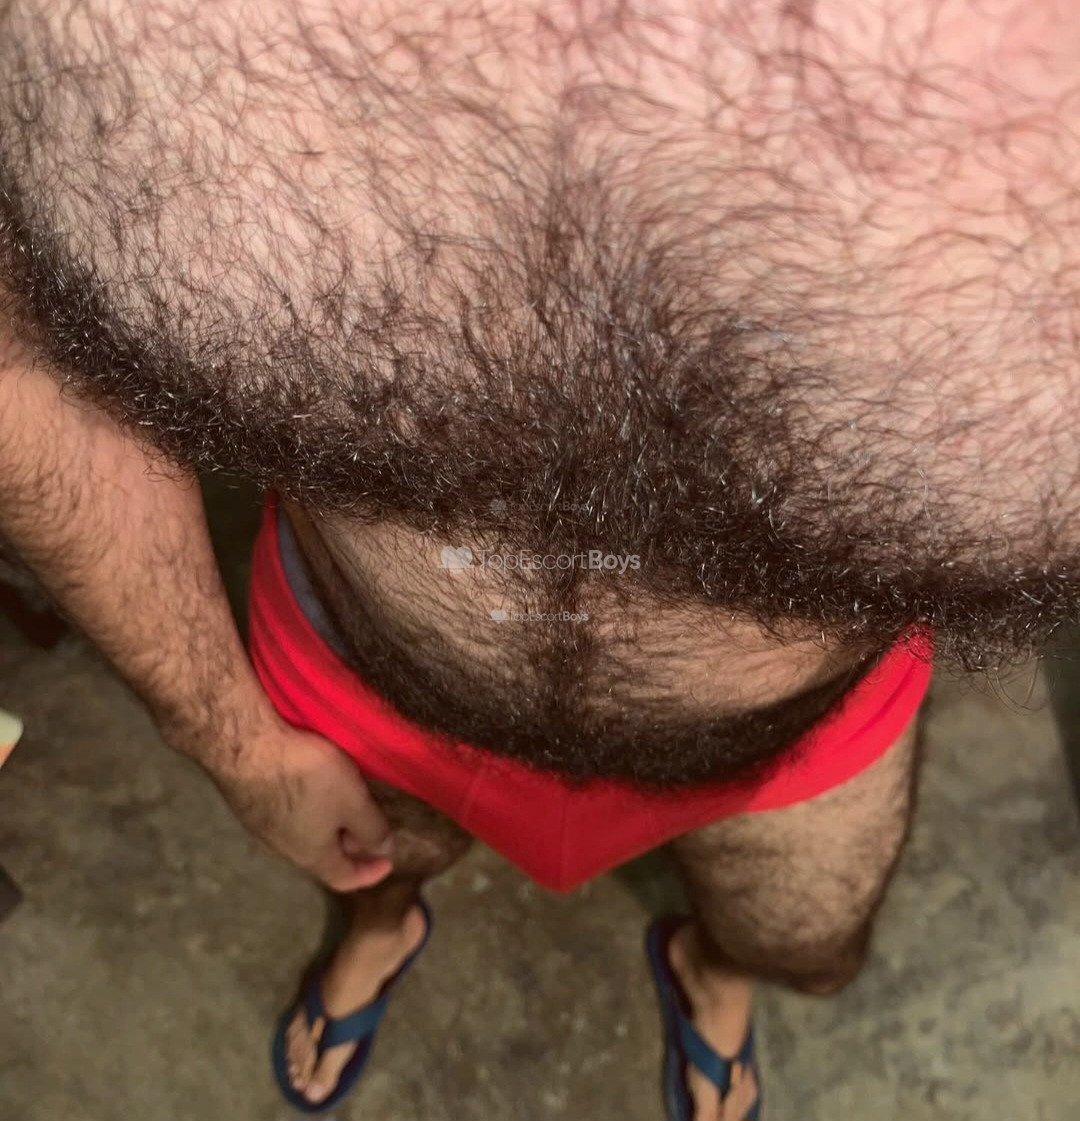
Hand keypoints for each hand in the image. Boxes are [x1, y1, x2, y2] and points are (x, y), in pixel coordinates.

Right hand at [201, 714, 394, 892]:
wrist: (245, 746)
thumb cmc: (305, 776)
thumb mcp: (353, 801)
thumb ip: (372, 828)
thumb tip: (384, 848)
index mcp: (311, 855)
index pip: (344, 878)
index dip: (369, 874)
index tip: (388, 862)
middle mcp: (283, 848)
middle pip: (322, 857)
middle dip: (349, 845)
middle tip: (370, 826)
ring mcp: (262, 826)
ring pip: (303, 835)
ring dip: (328, 826)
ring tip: (345, 804)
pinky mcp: (249, 803)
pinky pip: (286, 815)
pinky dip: (308, 810)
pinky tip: (312, 787)